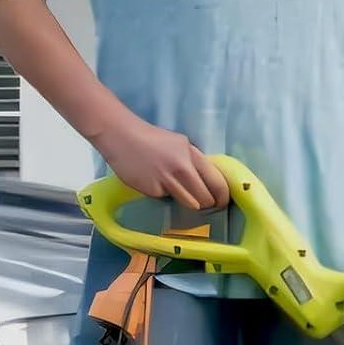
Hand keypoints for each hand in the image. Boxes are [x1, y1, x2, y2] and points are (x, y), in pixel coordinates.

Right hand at [92, 110, 229, 211]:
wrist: (122, 136)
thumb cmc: (151, 139)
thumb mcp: (178, 144)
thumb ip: (191, 161)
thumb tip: (202, 179)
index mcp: (193, 154)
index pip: (217, 181)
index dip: (222, 196)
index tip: (222, 203)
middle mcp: (183, 167)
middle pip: (205, 197)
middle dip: (208, 205)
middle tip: (206, 207)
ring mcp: (168, 180)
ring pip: (189, 203)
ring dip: (189, 203)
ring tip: (180, 195)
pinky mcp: (152, 190)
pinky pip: (165, 199)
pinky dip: (163, 196)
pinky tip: (153, 184)